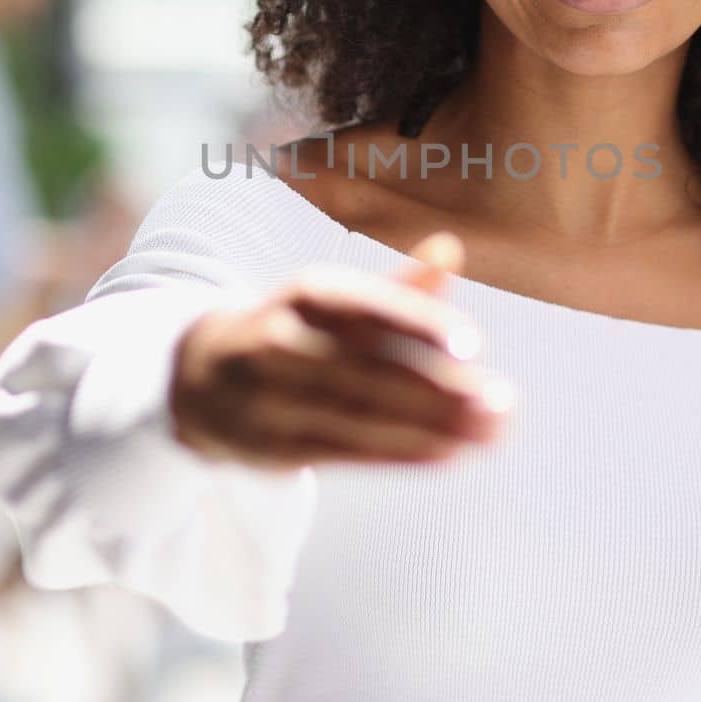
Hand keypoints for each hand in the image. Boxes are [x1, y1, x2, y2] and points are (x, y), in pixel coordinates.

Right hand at [167, 232, 513, 471]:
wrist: (199, 378)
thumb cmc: (293, 330)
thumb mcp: (334, 299)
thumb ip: (397, 287)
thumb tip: (452, 248)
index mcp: (305, 294)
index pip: (364, 307)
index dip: (417, 323)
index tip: (473, 343)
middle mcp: (281, 341)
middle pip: (367, 368)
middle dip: (438, 388)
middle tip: (501, 401)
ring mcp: (272, 397)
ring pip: (360, 414)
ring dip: (431, 426)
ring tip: (489, 431)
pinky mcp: (274, 445)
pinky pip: (345, 451)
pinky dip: (400, 452)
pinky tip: (449, 453)